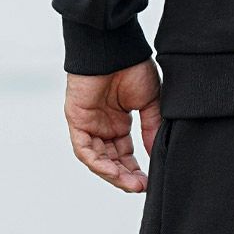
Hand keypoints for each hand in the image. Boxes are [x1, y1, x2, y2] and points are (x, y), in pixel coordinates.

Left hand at [64, 60, 161, 192]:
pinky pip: (85, 149)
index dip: (136, 169)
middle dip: (125, 176)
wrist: (115, 47)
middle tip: (141, 187)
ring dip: (114, 174)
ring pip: (98, 159)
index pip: (124, 154)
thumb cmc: (132, 66)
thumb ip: (152, 128)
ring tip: (131, 184)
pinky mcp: (77, 120)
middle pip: (111, 160)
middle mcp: (102, 125)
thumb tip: (156, 153)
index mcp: (118, 122)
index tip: (149, 181)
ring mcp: (88, 124)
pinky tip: (114, 172)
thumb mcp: (150, 103)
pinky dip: (99, 163)